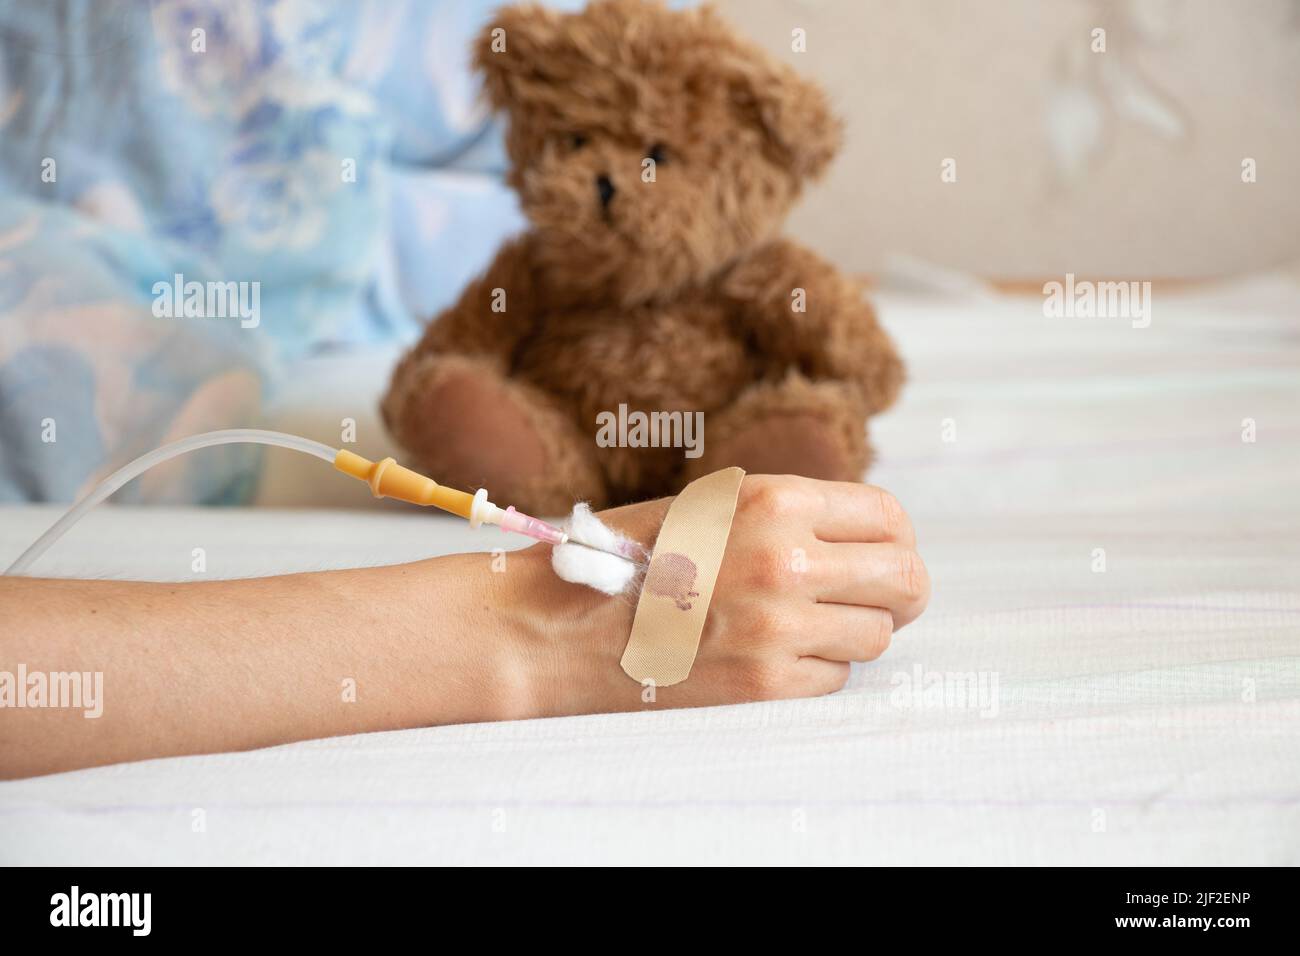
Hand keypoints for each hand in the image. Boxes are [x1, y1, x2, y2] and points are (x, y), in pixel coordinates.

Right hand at [517, 473, 930, 713]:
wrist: (558, 627)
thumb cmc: (625, 559)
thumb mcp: (709, 506)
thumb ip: (787, 513)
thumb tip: (865, 536)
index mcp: (774, 500)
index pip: (889, 517)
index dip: (894, 539)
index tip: (881, 556)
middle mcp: (787, 559)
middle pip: (906, 579)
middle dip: (899, 592)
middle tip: (880, 601)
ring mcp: (779, 625)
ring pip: (876, 634)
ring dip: (852, 633)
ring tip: (805, 628)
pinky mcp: (765, 683)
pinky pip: (835, 676)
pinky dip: (815, 670)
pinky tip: (771, 656)